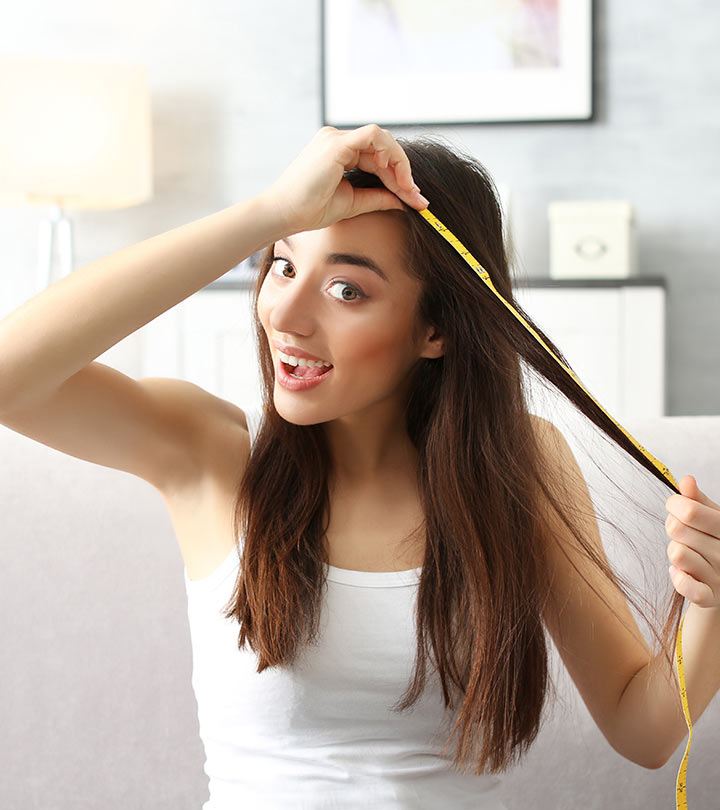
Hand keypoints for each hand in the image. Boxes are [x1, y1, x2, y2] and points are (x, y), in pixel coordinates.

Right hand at [258, 124, 428, 234]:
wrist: (286, 214)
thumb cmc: (310, 209)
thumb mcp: (353, 202)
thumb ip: (378, 197)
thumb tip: (403, 200)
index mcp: (339, 153)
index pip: (378, 159)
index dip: (398, 177)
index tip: (414, 199)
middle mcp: (337, 141)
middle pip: (383, 149)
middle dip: (403, 172)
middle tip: (417, 197)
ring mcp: (336, 139)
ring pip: (382, 139)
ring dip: (399, 164)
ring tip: (407, 188)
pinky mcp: (337, 143)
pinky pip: (373, 136)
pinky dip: (388, 152)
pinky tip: (393, 172)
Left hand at [666, 475, 719, 608]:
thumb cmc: (715, 541)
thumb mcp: (712, 517)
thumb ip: (697, 500)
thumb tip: (686, 480)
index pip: (690, 510)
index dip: (674, 504)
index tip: (676, 506)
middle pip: (677, 530)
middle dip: (673, 527)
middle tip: (683, 533)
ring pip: (676, 553)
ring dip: (674, 551)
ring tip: (687, 553)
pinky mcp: (710, 597)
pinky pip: (683, 584)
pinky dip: (676, 576)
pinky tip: (681, 572)